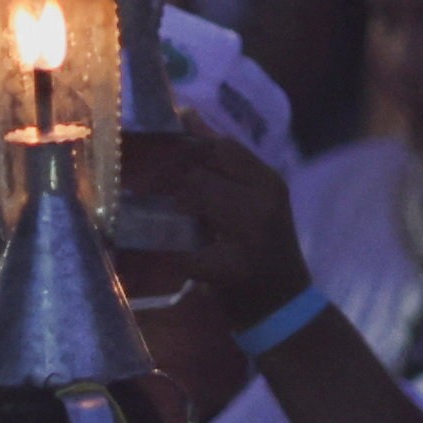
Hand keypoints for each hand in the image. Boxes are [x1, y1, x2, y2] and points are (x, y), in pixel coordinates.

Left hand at [129, 122, 312, 334]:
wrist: (285, 308)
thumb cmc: (261, 250)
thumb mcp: (254, 200)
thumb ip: (223, 162)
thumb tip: (188, 114)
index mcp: (269, 183)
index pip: (222, 148)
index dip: (184, 146)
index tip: (156, 151)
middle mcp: (263, 204)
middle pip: (200, 175)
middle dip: (165, 179)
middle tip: (137, 185)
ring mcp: (249, 238)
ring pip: (192, 203)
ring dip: (163, 209)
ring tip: (144, 213)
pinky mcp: (230, 270)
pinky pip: (185, 248)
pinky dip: (166, 248)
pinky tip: (156, 247)